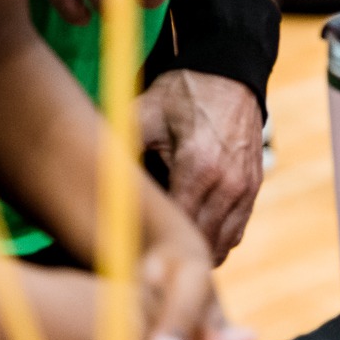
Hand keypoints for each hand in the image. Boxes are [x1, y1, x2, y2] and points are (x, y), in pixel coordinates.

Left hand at [138, 72, 264, 262]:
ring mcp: (245, 188)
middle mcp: (228, 184)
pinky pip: (235, 232)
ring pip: (220, 245)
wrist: (228, 75)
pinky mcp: (253, 188)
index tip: (126, 258)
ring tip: (163, 254)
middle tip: (139, 264)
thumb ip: (120, 152)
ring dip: (193, 253)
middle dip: (170, 256)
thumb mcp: (142, 116)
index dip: (151, 248)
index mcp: (198, 168)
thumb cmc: (180, 96)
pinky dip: (214, 241)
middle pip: (199, 244)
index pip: (176, 229)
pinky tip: (189, 235)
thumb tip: (85, 187)